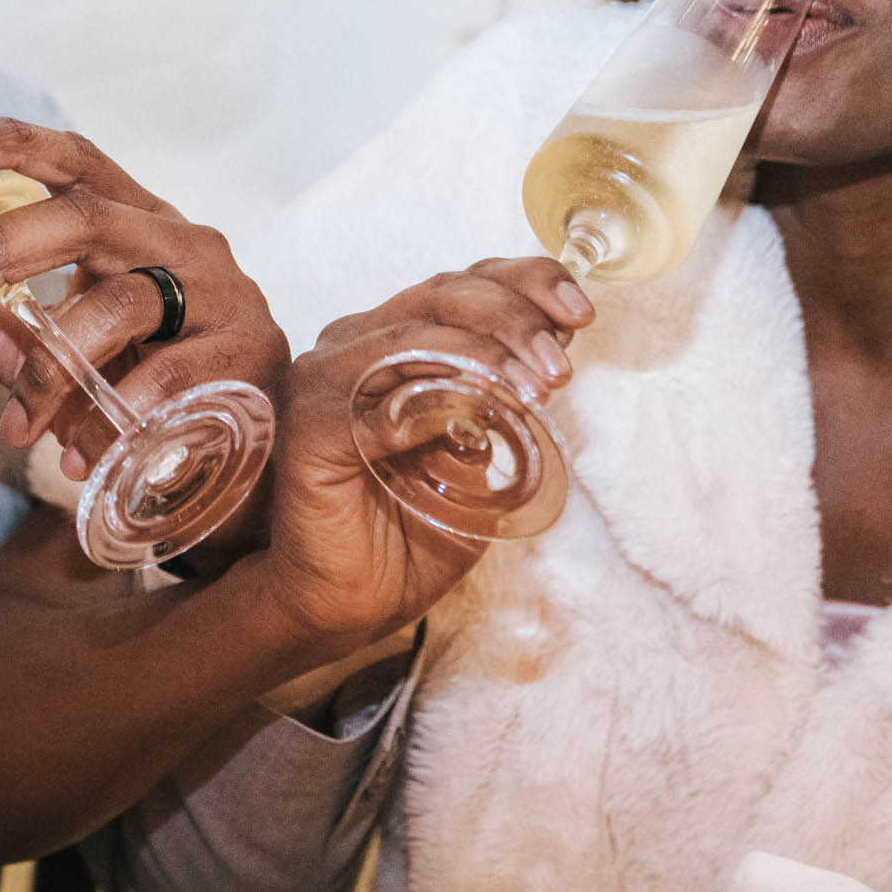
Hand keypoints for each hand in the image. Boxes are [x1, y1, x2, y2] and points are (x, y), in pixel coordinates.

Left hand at [0, 118, 289, 478]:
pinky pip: (167, 376)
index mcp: (135, 222)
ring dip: (53, 366)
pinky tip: (82, 455)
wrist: (247, 456)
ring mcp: (222, 294)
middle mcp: (180, 241)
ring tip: (17, 426)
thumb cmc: (146, 381)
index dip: (16, 143)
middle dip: (2, 252)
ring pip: (120, 304)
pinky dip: (112, 418)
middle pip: (87, 218)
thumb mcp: (57, 348)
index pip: (77, 162)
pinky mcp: (248, 353)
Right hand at [246, 257, 592, 655]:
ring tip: (535, 391)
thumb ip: (502, 412)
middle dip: (516, 315)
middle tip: (560, 364)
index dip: (525, 284)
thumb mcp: (478, 466)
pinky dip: (433, 397)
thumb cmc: (404, 538)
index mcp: (398, 343)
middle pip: (445, 294)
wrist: (341, 608)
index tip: (579, 311)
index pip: (465, 286)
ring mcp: (329, 378)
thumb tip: (550, 360)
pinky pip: (377, 394)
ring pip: (416, 331)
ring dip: (486, 354)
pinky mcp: (311, 422)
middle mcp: (359, 345)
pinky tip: (473, 418)